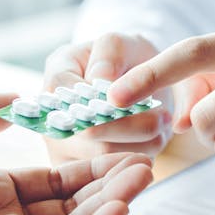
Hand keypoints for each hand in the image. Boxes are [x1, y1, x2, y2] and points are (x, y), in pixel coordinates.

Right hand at [43, 34, 172, 163]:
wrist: (136, 83)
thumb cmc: (125, 59)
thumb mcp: (120, 42)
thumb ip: (109, 54)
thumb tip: (99, 81)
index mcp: (56, 79)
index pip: (68, 93)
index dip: (102, 99)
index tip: (134, 96)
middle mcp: (52, 117)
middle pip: (88, 132)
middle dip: (130, 125)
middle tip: (162, 117)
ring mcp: (65, 148)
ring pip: (105, 156)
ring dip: (141, 142)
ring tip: (161, 124)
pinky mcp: (84, 170)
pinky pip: (114, 172)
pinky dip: (140, 157)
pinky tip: (153, 140)